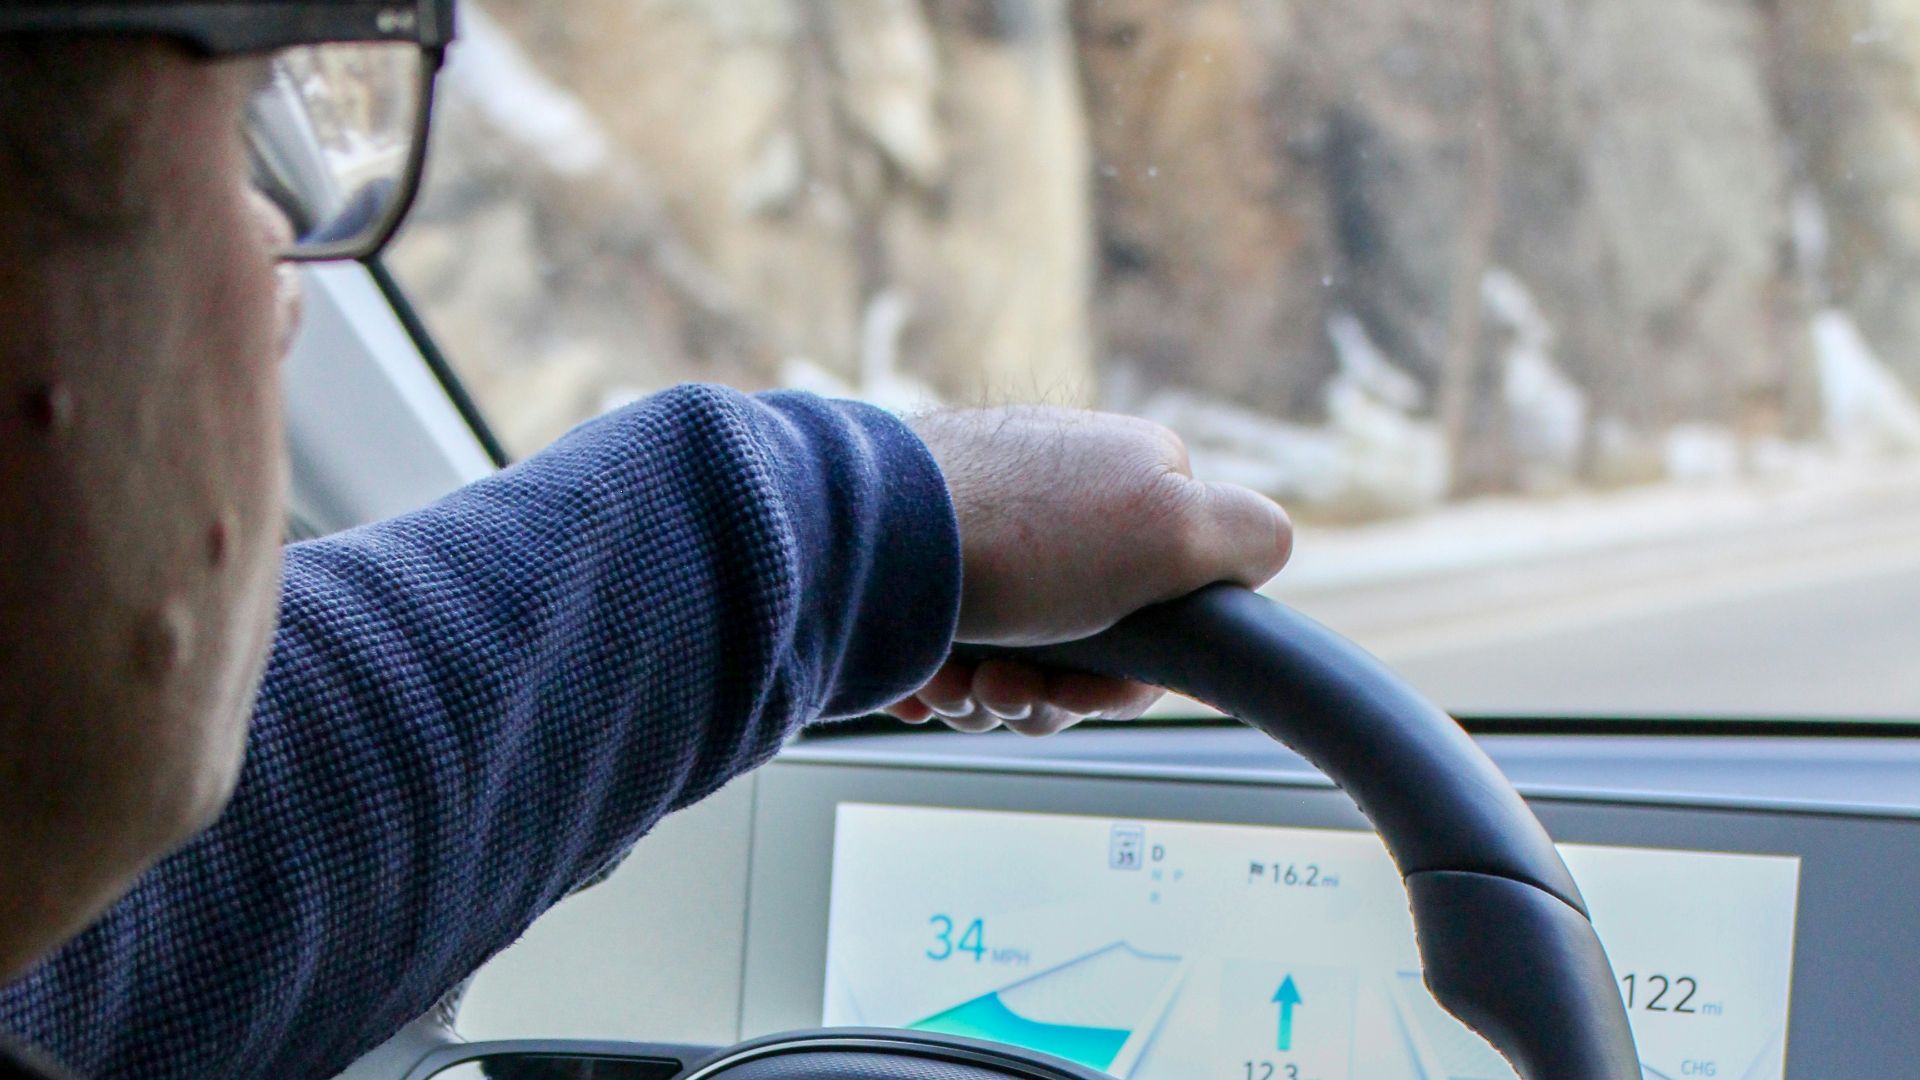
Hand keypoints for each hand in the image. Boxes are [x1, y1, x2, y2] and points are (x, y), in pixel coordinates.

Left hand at [886, 407, 1291, 734]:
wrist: (864, 546)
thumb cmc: (1016, 535)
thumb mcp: (1175, 523)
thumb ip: (1249, 535)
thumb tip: (1269, 550)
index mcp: (1124, 478)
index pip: (1166, 605)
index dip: (1132, 674)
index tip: (1095, 686)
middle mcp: (1053, 503)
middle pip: (1085, 648)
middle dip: (1050, 693)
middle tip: (1009, 689)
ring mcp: (982, 539)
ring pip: (1014, 660)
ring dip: (991, 697)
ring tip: (961, 682)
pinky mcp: (917, 575)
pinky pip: (946, 655)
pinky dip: (938, 683)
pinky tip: (923, 678)